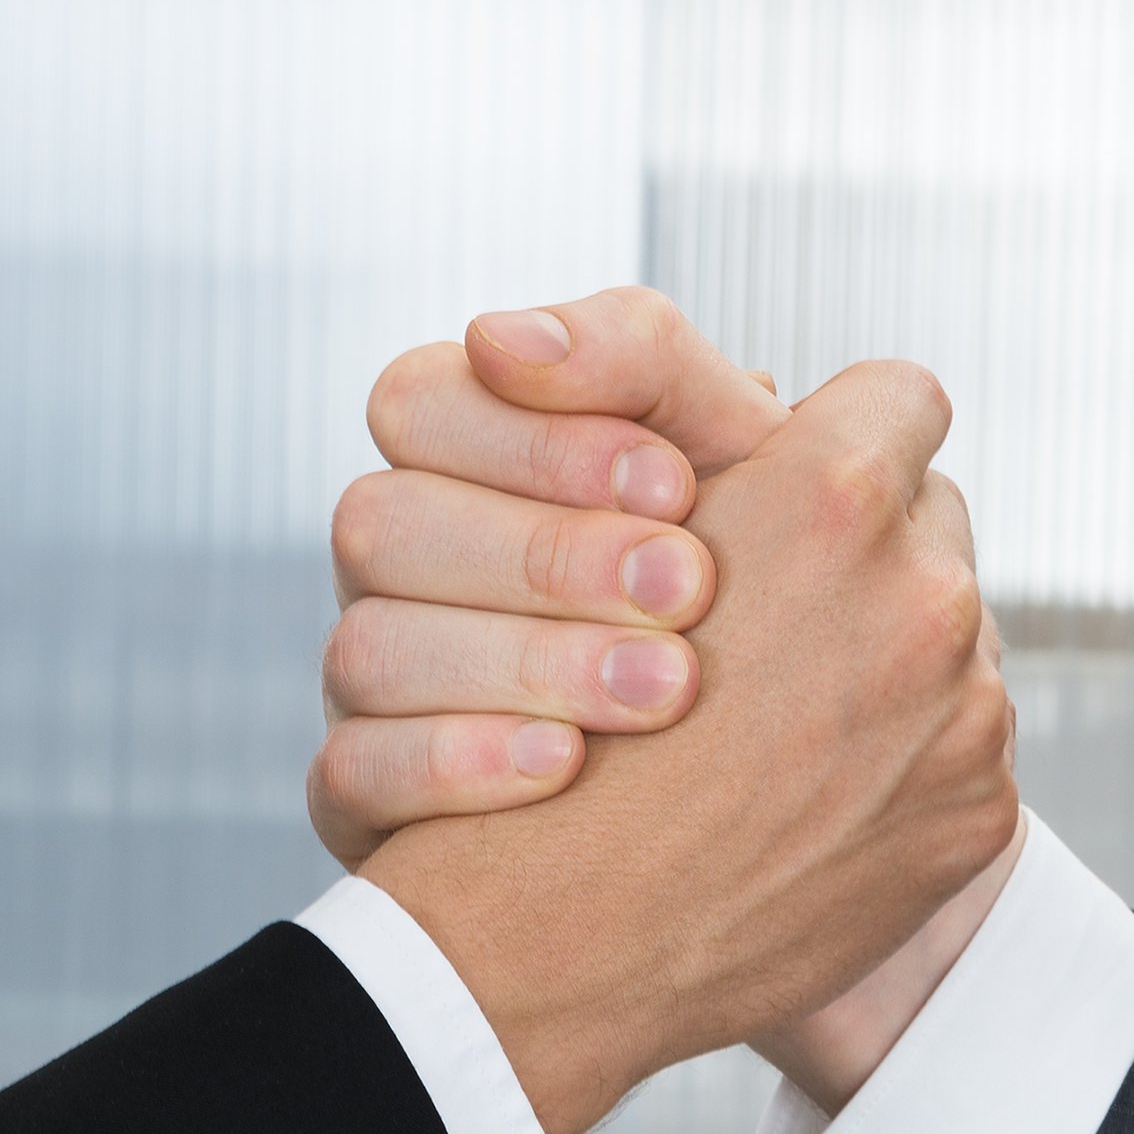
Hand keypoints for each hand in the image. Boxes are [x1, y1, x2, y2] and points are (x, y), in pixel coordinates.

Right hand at [311, 288, 792, 860]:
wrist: (780, 751)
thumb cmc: (742, 570)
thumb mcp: (727, 449)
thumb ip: (641, 362)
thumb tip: (504, 338)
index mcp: (453, 455)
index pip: (418, 403)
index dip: (533, 443)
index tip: (675, 486)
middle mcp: (392, 560)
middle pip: (380, 524)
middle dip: (543, 556)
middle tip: (687, 589)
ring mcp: (363, 678)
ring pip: (367, 651)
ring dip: (522, 663)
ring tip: (663, 689)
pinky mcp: (362, 795)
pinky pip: (353, 774)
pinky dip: (456, 763)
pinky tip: (566, 764)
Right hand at [355, 359, 1018, 1133]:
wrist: (573, 937)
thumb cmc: (565, 739)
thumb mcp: (607, 547)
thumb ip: (726, 464)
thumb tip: (786, 411)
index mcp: (833, 498)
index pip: (900, 398)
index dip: (846, 436)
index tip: (807, 486)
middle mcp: (920, 594)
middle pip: (934, 520)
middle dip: (872, 556)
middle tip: (787, 618)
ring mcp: (966, 711)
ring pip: (955, 637)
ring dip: (893, 663)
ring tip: (792, 721)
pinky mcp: (980, 810)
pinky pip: (963, 747)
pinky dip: (907, 763)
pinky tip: (816, 796)